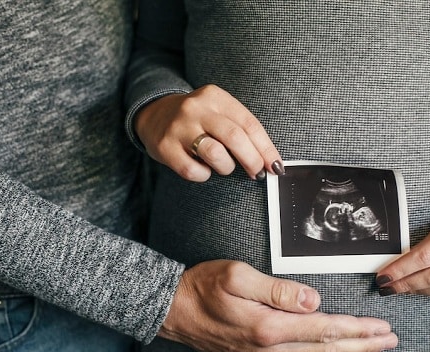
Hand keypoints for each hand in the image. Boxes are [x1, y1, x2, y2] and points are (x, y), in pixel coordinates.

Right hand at [134, 84, 284, 181]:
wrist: (153, 114)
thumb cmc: (196, 119)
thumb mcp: (217, 112)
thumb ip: (240, 129)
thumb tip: (268, 161)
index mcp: (215, 97)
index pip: (249, 123)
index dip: (266, 148)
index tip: (275, 166)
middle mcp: (196, 108)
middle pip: (234, 137)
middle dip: (252, 160)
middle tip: (257, 173)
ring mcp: (179, 127)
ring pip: (215, 154)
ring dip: (226, 167)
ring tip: (223, 167)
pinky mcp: (165, 147)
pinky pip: (192, 170)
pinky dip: (203, 175)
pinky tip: (202, 169)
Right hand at [159, 260, 397, 351]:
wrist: (173, 312)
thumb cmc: (204, 287)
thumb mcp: (238, 275)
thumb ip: (279, 289)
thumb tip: (315, 299)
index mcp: (268, 326)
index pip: (325, 329)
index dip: (357, 329)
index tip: (381, 327)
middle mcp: (267, 351)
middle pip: (327, 351)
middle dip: (363, 346)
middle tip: (390, 343)